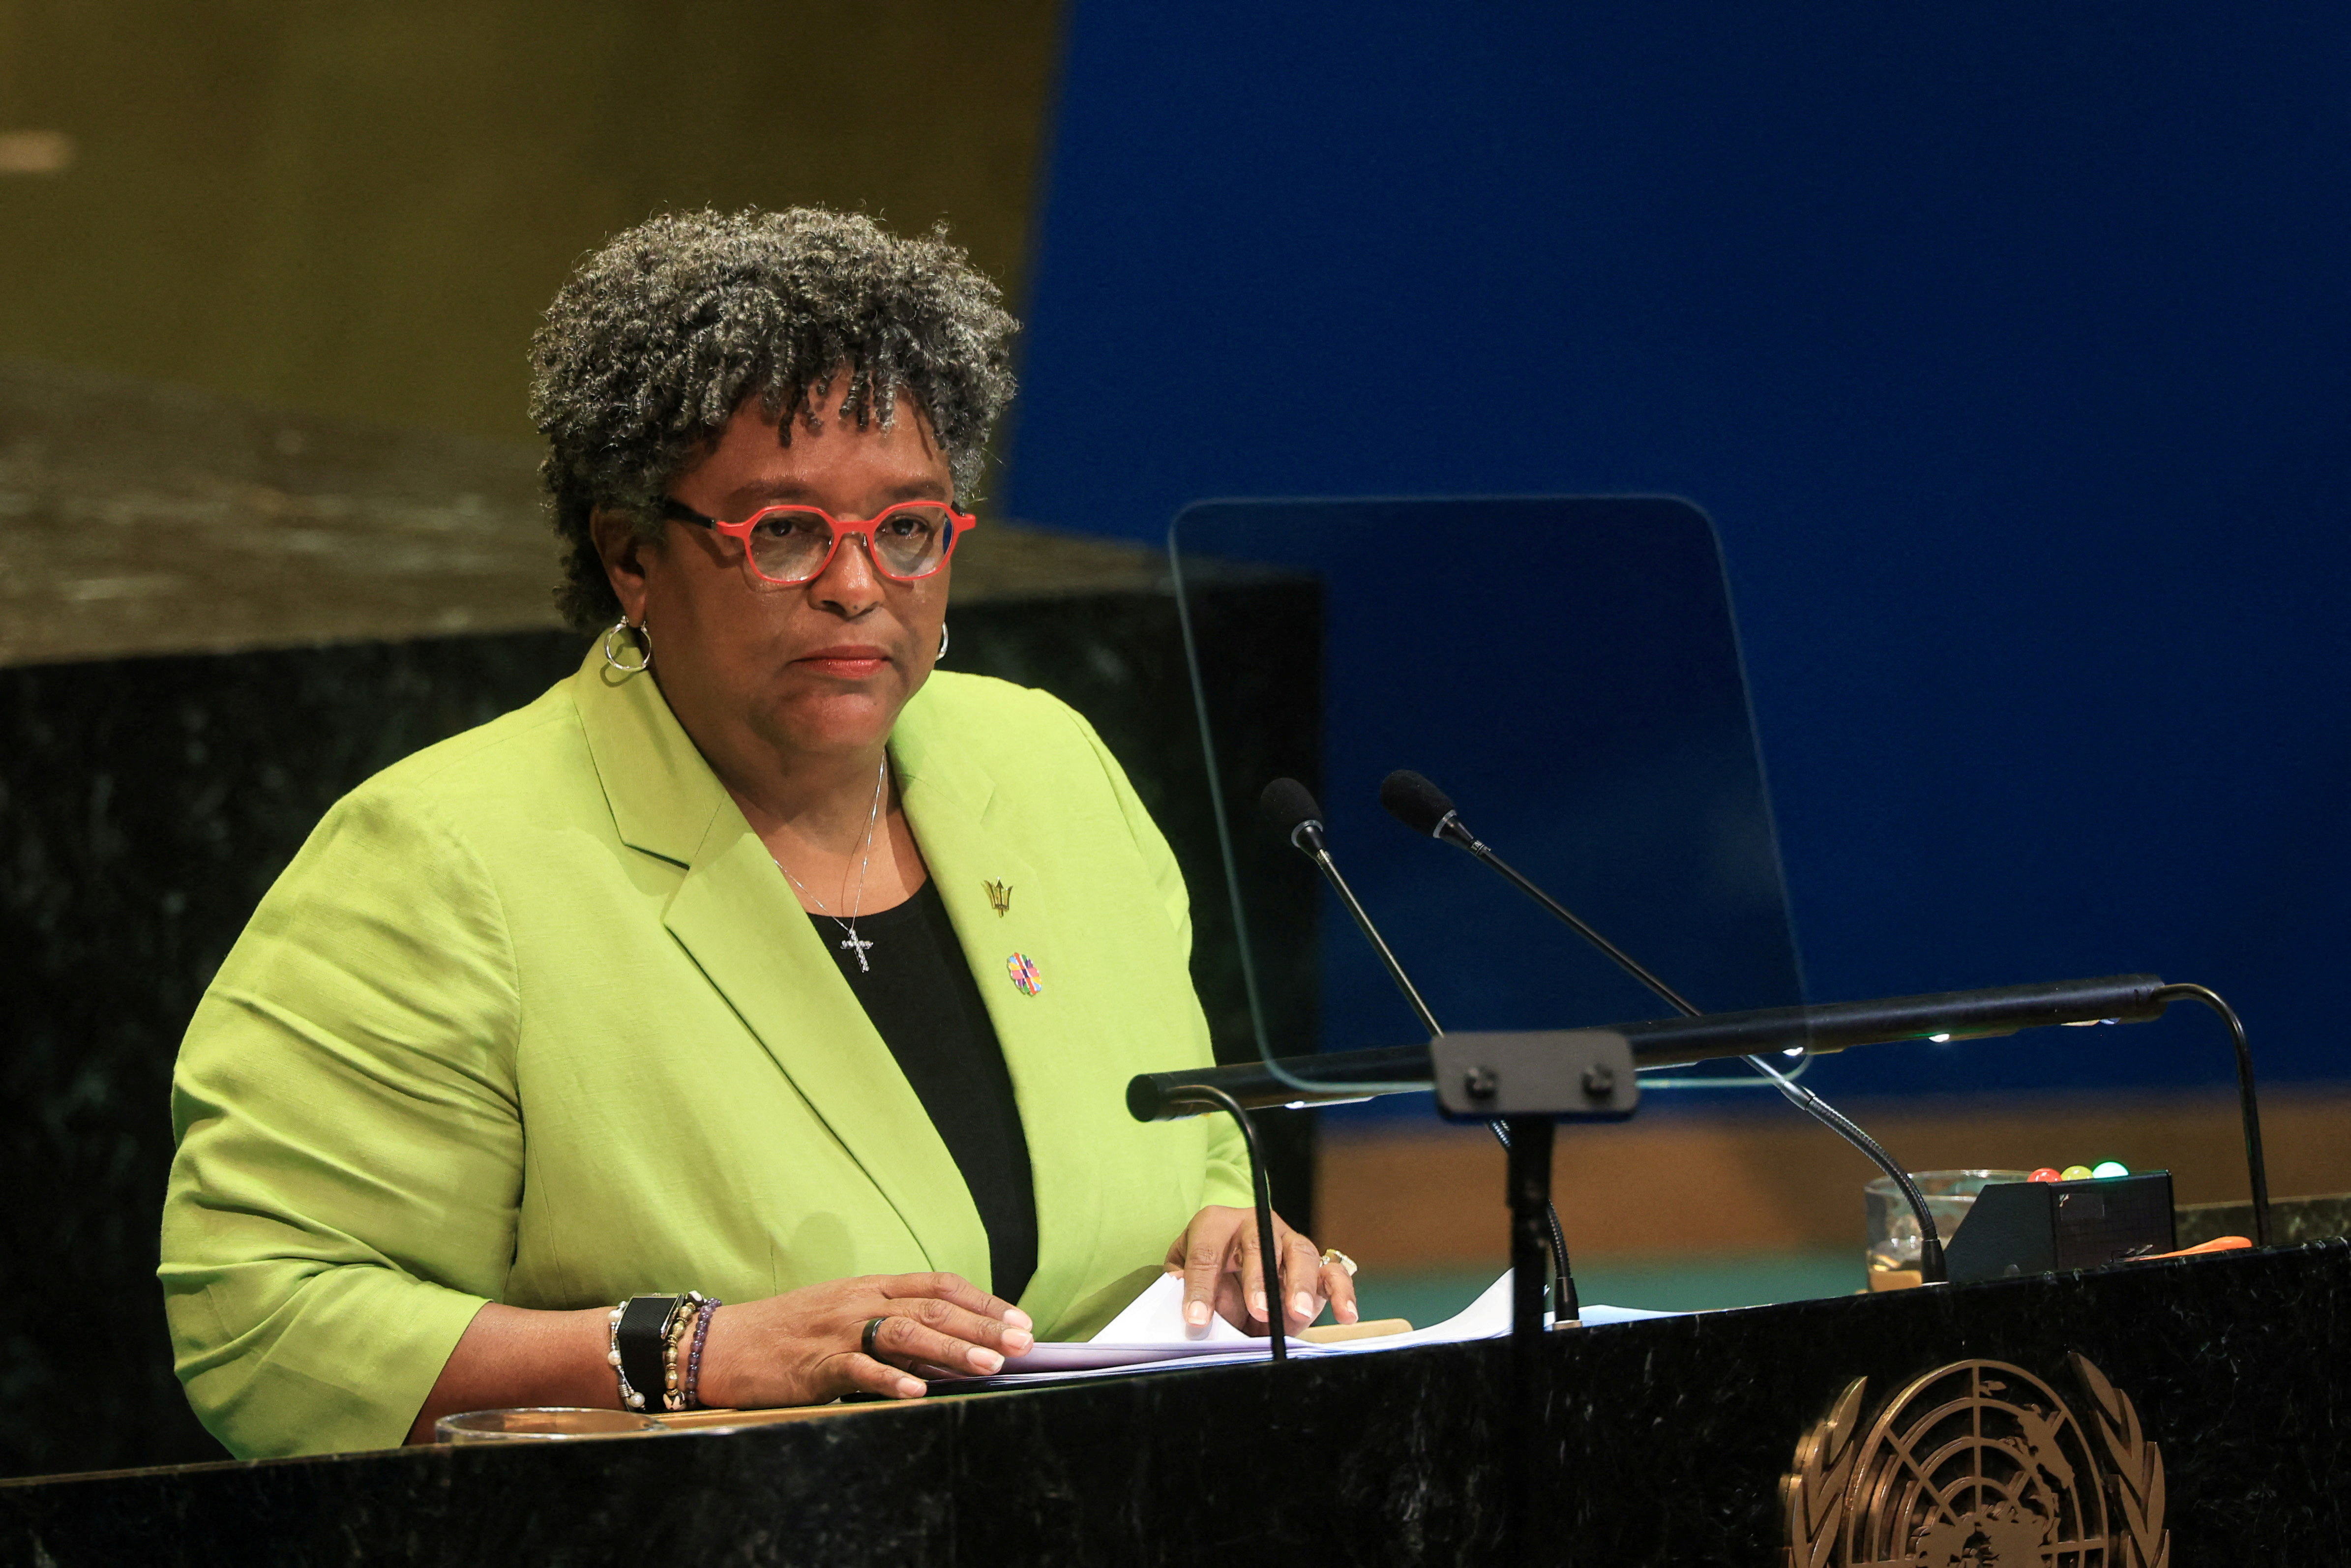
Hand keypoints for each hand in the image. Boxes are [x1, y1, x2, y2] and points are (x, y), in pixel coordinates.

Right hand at [695, 1271, 1033, 1405]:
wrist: (725, 1344)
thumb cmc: (790, 1332)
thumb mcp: (845, 1313)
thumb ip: (891, 1322)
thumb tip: (946, 1343)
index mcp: (871, 1285)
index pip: (939, 1285)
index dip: (983, 1300)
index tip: (1019, 1319)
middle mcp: (861, 1300)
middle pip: (933, 1307)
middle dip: (983, 1324)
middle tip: (1023, 1341)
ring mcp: (838, 1330)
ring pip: (904, 1333)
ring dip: (951, 1349)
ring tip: (989, 1363)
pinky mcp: (816, 1363)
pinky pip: (858, 1369)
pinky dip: (889, 1379)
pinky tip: (917, 1391)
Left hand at [1164, 1206, 1359, 1336]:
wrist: (1231, 1274)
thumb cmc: (1206, 1273)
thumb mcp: (1182, 1274)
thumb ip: (1181, 1286)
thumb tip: (1186, 1300)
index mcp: (1216, 1224)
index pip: (1206, 1253)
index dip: (1200, 1287)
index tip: (1197, 1319)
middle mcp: (1255, 1225)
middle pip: (1259, 1243)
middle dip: (1258, 1279)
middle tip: (1257, 1310)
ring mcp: (1288, 1242)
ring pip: (1300, 1252)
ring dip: (1299, 1284)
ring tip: (1295, 1312)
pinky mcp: (1313, 1265)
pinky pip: (1332, 1271)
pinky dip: (1342, 1291)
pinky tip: (1345, 1314)